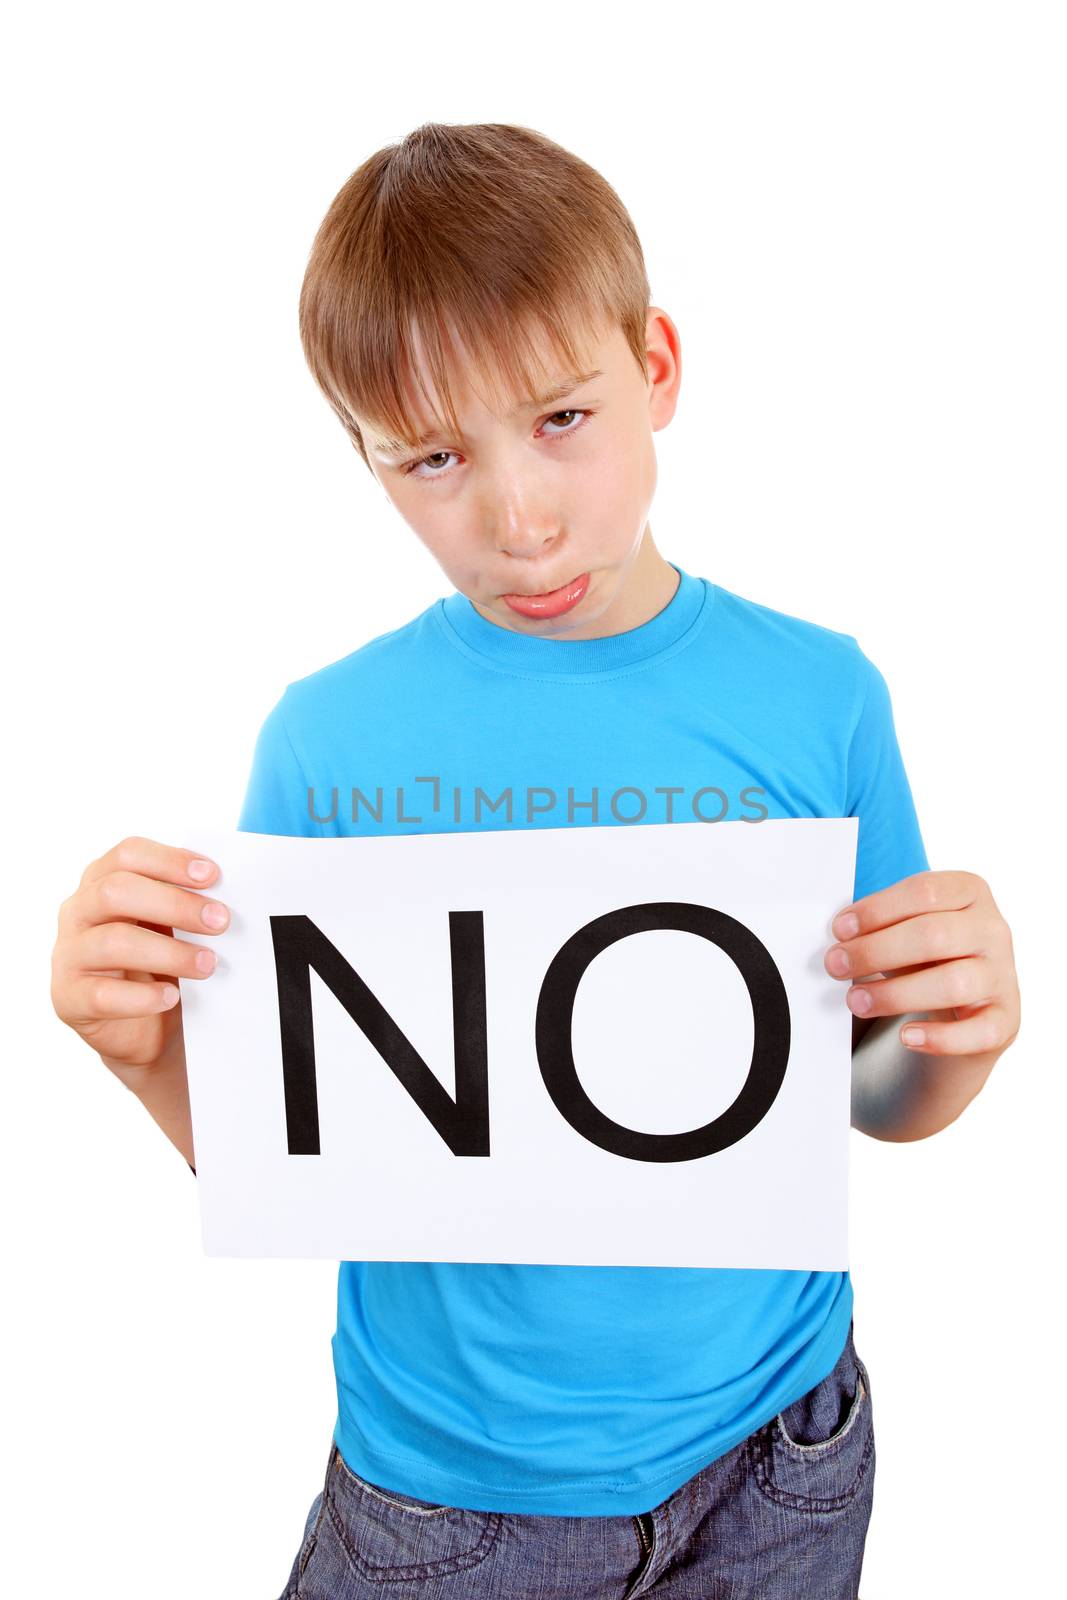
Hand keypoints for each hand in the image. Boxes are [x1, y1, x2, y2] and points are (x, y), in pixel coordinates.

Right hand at [51, 836, 229, 1072]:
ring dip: (169, 952)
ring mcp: (69, 956)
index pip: (128, 854)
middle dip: (175, 904)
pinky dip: (142, 997)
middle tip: (220, 922)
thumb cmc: (162, 964)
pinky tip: (171, 996)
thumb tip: (232, 890)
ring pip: (112, 942)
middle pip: (116, 891)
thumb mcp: (173, 926)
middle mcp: (78, 912)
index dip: (170, 861)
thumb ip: (189, 902)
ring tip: (208, 964)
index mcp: (103, 881)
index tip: (213, 876)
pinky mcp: (69, 999)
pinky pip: (102, 995)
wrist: (146, 1030)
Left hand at [824, 870, 1020, 1057]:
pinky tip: (906, 1036)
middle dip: (875, 950)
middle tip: (835, 965)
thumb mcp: (906, 930)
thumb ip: (879, 926)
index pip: (925, 892)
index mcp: (970, 893)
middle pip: (934, 935)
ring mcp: (1003, 976)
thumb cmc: (926, 958)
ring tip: (856, 1001)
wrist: (964, 1007)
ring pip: (953, 983)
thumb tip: (840, 939)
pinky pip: (977, 1032)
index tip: (840, 930)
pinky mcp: (1005, 1020)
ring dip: (895, 994)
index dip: (878, 910)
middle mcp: (993, 930)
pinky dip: (940, 1037)